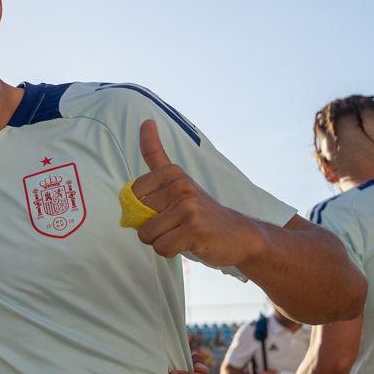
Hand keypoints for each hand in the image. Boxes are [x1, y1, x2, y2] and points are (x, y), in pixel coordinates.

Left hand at [131, 121, 264, 269]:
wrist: (240, 235)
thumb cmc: (201, 212)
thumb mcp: (179, 180)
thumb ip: (157, 157)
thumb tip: (145, 122)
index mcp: (172, 173)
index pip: (133, 192)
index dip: (140, 207)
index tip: (165, 206)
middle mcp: (180, 186)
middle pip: (138, 216)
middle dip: (152, 227)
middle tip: (176, 224)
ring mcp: (188, 207)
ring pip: (147, 234)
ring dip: (161, 241)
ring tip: (181, 234)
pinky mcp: (194, 229)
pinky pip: (161, 247)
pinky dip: (170, 252)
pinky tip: (188, 244)